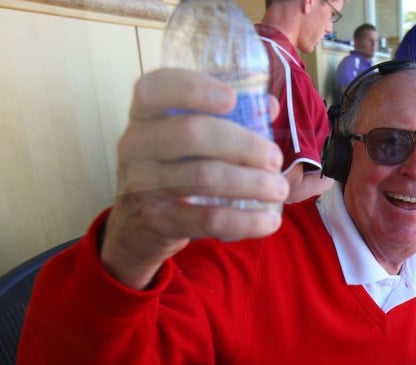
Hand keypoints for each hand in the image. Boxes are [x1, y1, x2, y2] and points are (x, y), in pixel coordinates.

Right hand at [101, 68, 286, 288]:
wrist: (136, 225)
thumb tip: (268, 105)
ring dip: (251, 183)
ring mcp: (144, 184)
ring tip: (278, 189)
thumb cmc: (172, 169)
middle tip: (274, 158)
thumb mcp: (185, 140)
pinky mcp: (159, 221)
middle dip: (243, 145)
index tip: (232, 98)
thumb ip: (225, 118)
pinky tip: (269, 220)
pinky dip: (244, 221)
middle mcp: (137, 145)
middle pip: (191, 134)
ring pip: (204, 177)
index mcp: (144, 115)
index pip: (155, 89)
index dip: (194, 89)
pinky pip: (208, 219)